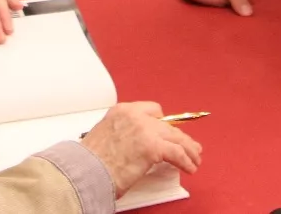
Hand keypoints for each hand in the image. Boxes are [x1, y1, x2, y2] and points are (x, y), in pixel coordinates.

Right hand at [80, 101, 202, 196]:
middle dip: (180, 136)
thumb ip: (122, 135)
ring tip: (194, 158)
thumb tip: (134, 147)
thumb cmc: (90, 161)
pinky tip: (190, 167)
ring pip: (176, 136)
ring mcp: (146, 130)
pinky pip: (177, 153)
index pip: (151, 110)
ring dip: (188, 149)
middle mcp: (135, 116)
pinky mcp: (153, 147)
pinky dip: (186, 160)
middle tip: (189, 145)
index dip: (162, 123)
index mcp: (121, 111)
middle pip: (167, 124)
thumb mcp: (104, 136)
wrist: (85, 170)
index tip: (168, 131)